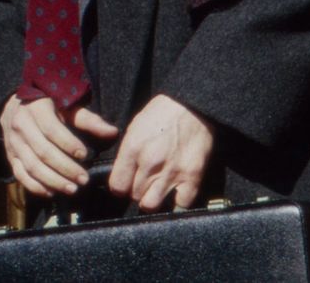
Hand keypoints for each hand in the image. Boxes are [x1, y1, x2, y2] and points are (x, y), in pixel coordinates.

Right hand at [0, 94, 118, 197]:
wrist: (16, 106)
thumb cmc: (48, 105)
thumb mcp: (66, 106)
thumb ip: (88, 119)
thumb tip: (113, 132)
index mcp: (36, 108)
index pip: (52, 130)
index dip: (69, 144)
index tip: (86, 155)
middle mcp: (21, 125)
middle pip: (42, 152)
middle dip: (65, 168)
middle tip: (84, 179)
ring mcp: (13, 142)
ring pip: (31, 166)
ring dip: (53, 181)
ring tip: (72, 189)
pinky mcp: (10, 156)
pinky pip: (20, 175)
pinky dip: (35, 186)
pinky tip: (52, 192)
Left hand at [109, 94, 213, 210]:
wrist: (192, 105)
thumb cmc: (162, 113)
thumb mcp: (135, 127)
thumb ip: (127, 154)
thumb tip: (121, 176)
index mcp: (133, 148)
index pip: (117, 186)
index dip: (120, 187)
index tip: (126, 184)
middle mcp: (150, 163)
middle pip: (135, 196)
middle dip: (137, 190)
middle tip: (145, 181)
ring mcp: (172, 172)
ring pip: (152, 205)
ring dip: (153, 199)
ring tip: (157, 189)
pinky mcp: (192, 177)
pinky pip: (180, 205)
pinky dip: (178, 202)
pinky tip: (176, 192)